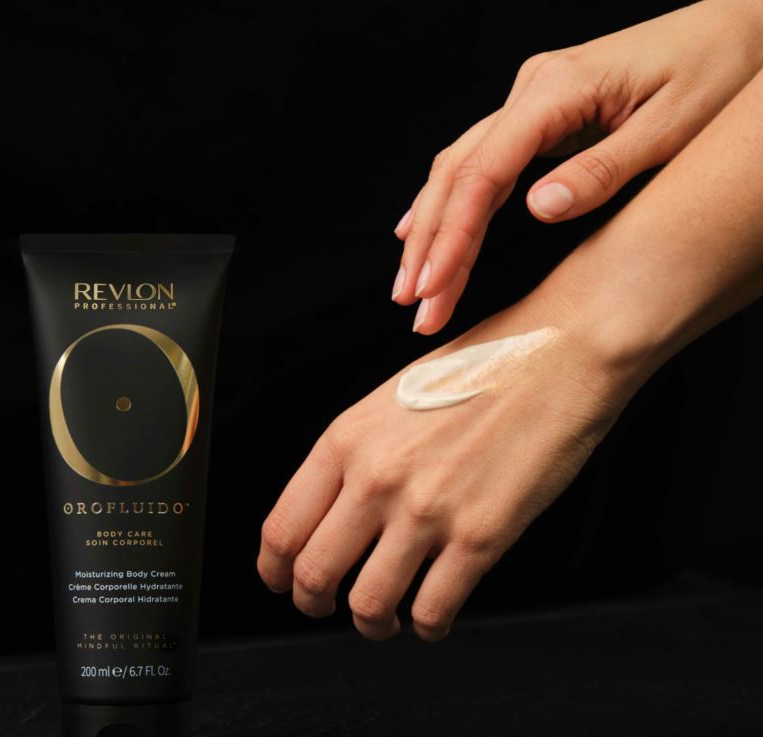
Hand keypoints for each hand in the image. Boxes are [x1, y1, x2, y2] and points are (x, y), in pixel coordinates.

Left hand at [256, 304, 641, 641]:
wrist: (559, 355)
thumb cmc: (483, 367)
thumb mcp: (393, 400)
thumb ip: (357, 456)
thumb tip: (336, 511)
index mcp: (347, 439)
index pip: (282, 528)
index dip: (273, 570)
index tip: (281, 582)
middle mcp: (378, 477)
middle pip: (313, 575)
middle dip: (312, 603)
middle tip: (324, 606)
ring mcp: (427, 510)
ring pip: (369, 606)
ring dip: (370, 624)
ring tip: (383, 619)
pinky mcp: (480, 537)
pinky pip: (434, 611)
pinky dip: (427, 626)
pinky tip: (433, 616)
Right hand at [393, 0, 762, 333]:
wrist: (736, 27)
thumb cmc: (716, 72)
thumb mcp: (672, 127)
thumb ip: (603, 169)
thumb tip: (538, 209)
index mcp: (558, 90)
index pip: (485, 172)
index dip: (453, 235)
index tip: (433, 285)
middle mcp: (530, 91)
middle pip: (458, 174)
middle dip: (429, 244)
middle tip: (412, 304)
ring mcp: (529, 102)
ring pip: (459, 171)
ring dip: (430, 230)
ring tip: (410, 285)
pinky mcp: (536, 118)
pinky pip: (477, 164)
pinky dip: (448, 204)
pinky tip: (420, 231)